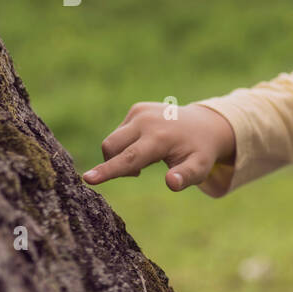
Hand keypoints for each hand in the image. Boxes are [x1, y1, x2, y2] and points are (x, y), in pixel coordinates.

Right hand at [82, 102, 235, 191]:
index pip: (129, 158)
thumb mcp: (200, 168)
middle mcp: (147, 121)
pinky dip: (127, 144)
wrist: (205, 125)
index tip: (87, 179)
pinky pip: (120, 132)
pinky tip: (147, 145)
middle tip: (138, 173)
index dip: (108, 170)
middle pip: (111, 146)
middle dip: (114, 164)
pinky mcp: (137, 108)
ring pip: (113, 141)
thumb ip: (186, 177)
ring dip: (122, 155)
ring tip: (148, 159)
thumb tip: (171, 183)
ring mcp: (140, 112)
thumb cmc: (200, 153)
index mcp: (160, 138)